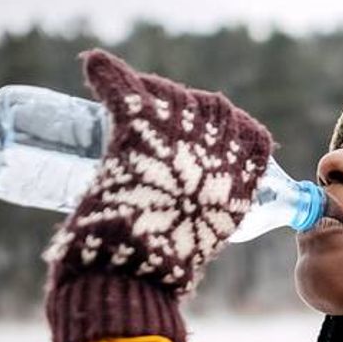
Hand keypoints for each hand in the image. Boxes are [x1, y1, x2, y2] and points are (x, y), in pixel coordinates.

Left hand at [40, 48, 276, 341]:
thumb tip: (178, 259)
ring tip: (137, 104)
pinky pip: (125, 88)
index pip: (245, 135)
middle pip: (209, 110)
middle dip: (186, 110)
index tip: (201, 139)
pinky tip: (97, 66)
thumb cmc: (161, 275)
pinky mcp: (137, 130)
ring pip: (170, 96)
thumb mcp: (195, 247)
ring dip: (155, 94)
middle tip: (159, 126)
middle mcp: (217, 150)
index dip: (223, 133)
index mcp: (242, 179)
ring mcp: (178, 136)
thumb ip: (194, 234)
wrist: (131, 275)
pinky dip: (107, 74)